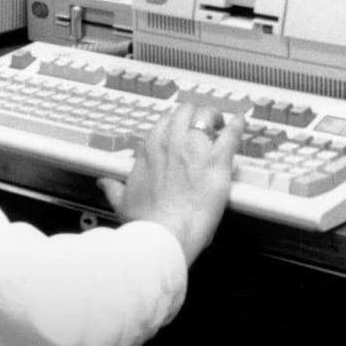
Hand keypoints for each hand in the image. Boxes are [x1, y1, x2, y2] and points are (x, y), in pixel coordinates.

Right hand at [98, 105, 241, 262]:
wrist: (165, 234)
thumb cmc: (146, 221)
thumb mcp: (123, 202)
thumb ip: (114, 189)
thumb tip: (104, 184)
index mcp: (150, 149)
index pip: (163, 123)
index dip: (174, 126)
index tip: (179, 132)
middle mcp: (171, 142)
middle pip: (185, 112)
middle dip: (195, 114)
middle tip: (202, 123)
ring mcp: (195, 148)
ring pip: (206, 115)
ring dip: (214, 117)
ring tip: (220, 123)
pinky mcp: (217, 160)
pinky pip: (231, 133)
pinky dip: (238, 126)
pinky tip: (241, 123)